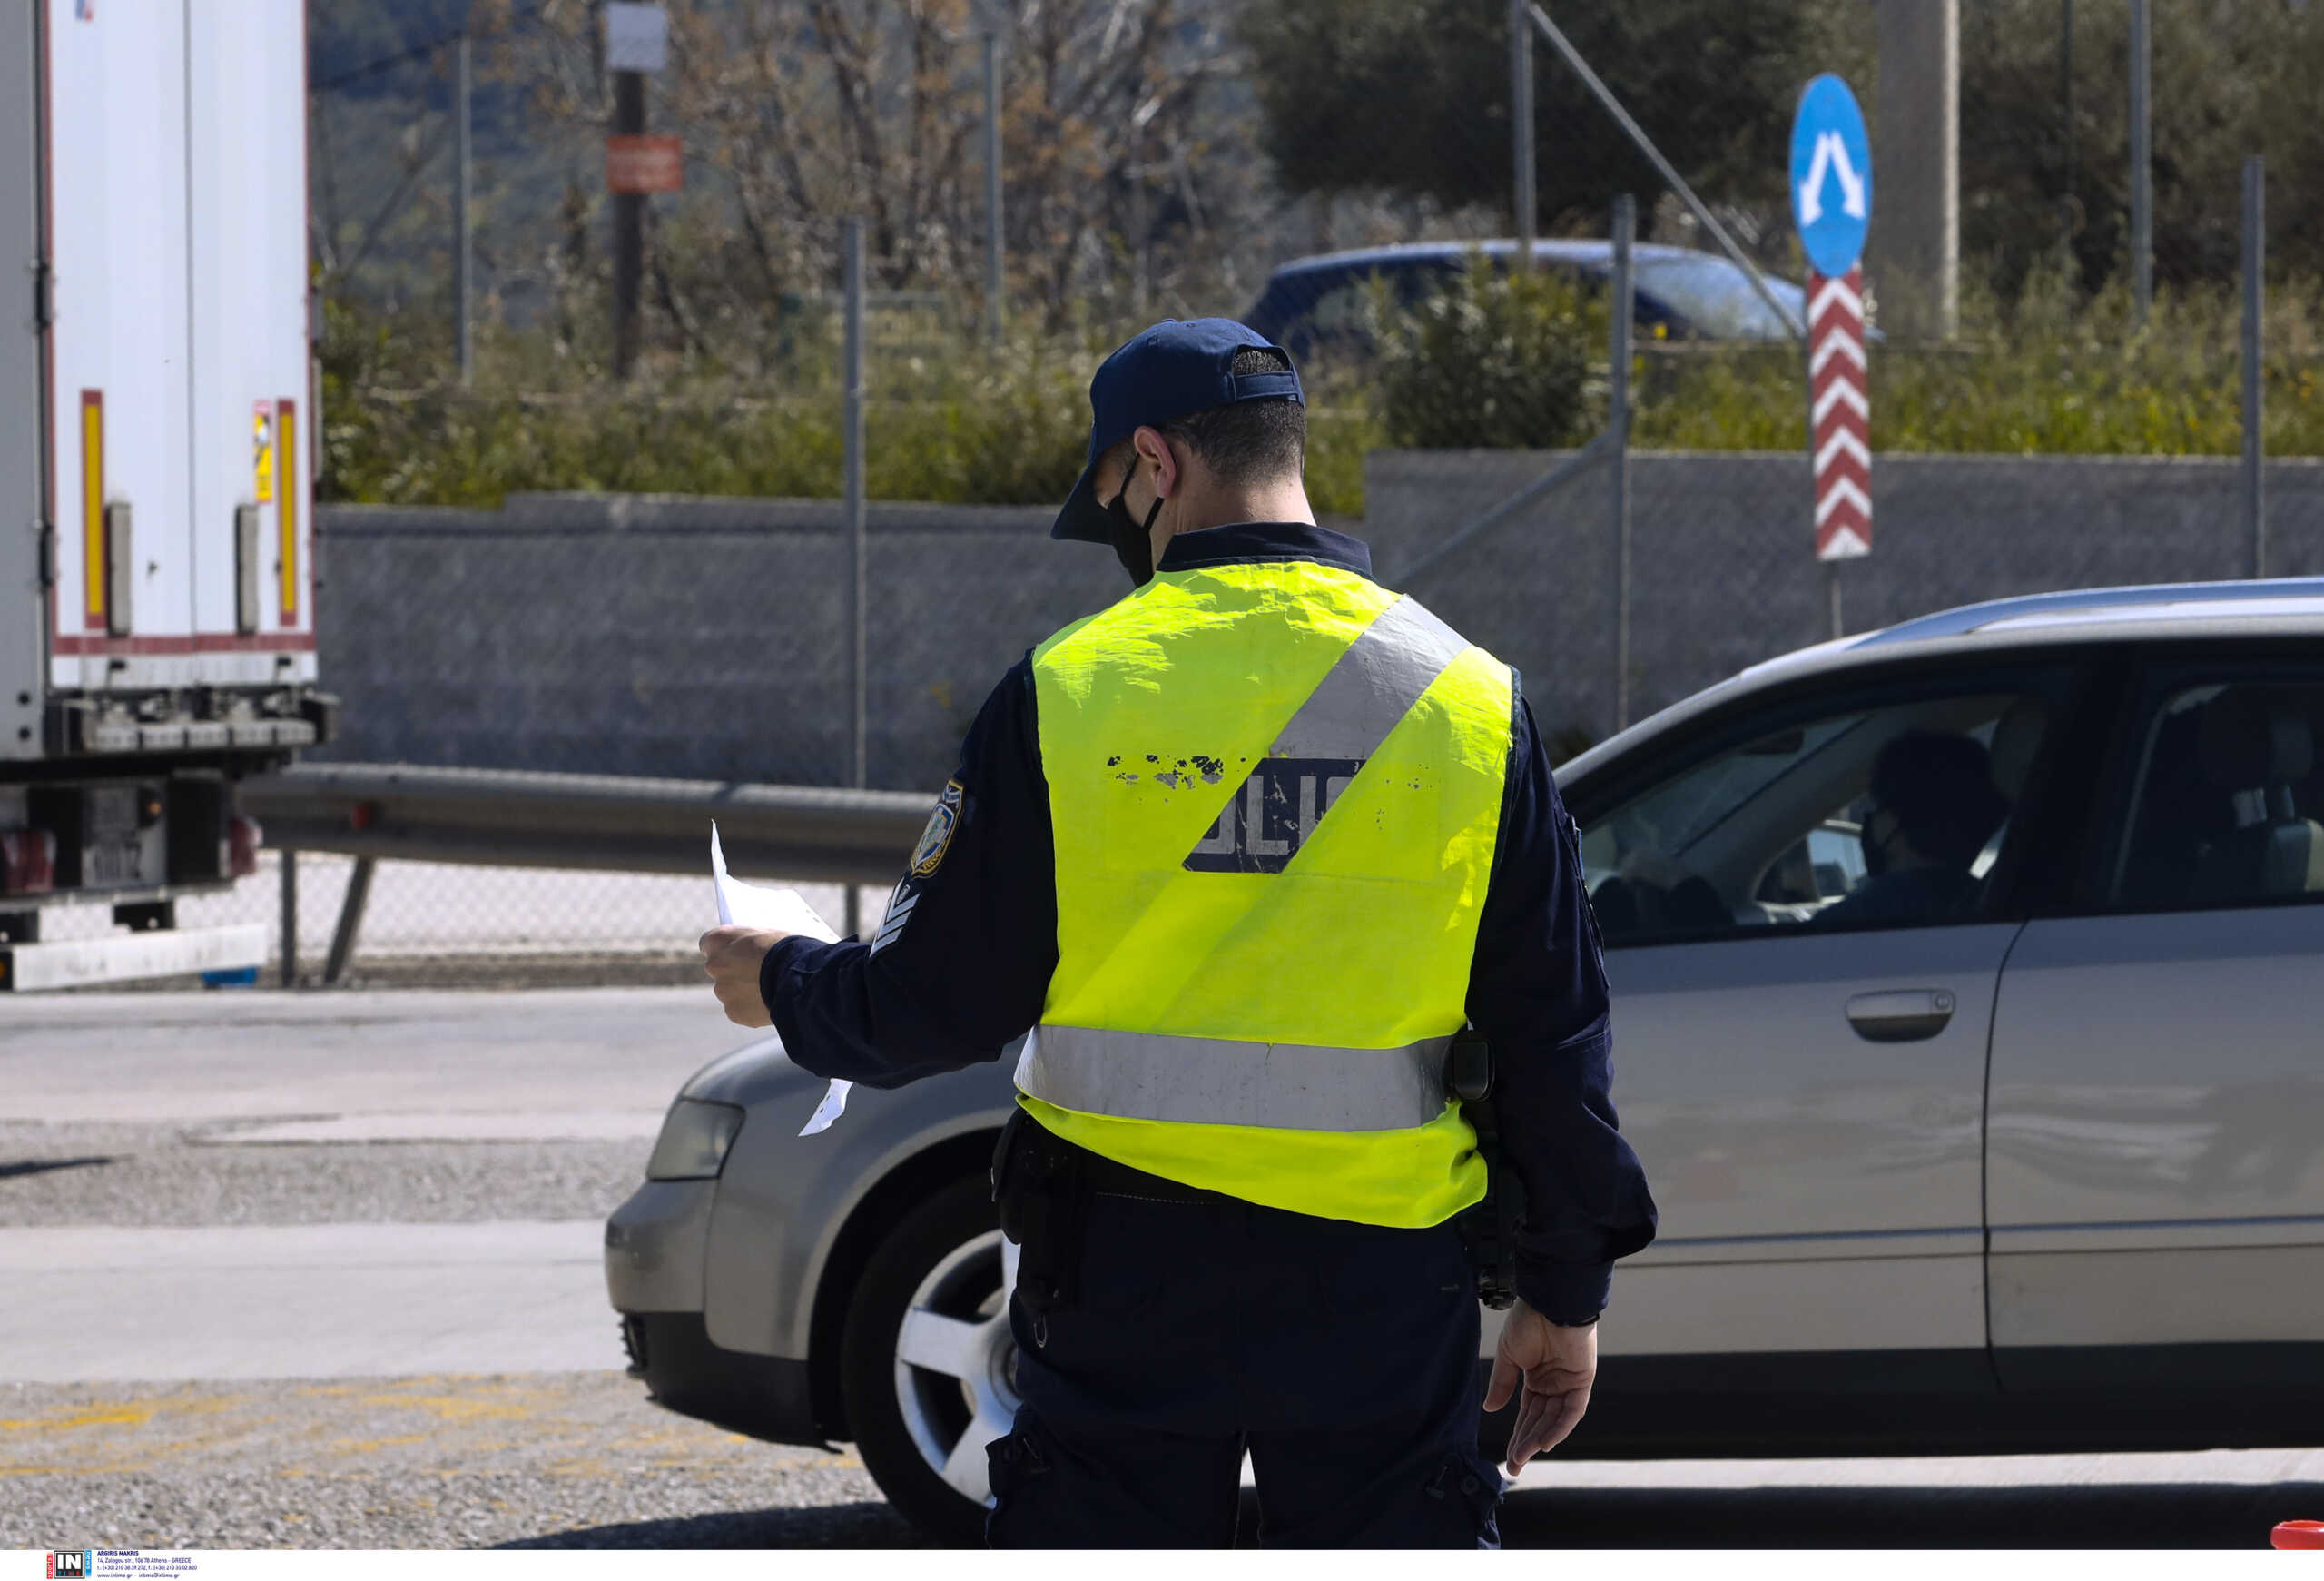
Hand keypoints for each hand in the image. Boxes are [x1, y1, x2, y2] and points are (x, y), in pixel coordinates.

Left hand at [699, 925, 787, 1027]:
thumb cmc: (786, 950)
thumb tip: (746, 950)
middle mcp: (714, 966)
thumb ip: (747, 943)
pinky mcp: (733, 1012)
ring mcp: (723, 991)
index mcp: (718, 941)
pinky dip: (751, 1008)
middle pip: (718, 969)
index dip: (724, 949)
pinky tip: (769, 1002)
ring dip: (743, 991)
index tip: (734, 952)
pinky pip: (740, 1009)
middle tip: (756, 973)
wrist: (799, 979)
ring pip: (730, 991)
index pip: (709, 943)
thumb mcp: (765, 934)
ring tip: (769, 989)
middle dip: (733, 971)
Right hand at [1483, 1300, 1596, 1474]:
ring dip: (1538, 1439)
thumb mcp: (1508, 1356)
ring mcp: (1568, 1384)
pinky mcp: (1582, 1381)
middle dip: (1525, 1444)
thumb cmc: (1527, 1322)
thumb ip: (1502, 1383)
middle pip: (1539, 1421)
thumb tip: (1490, 1409)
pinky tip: (1545, 1442)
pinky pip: (1572, 1410)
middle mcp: (1553, 1384)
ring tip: (1521, 1458)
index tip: (1508, 1458)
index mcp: (1535, 1378)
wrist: (1549, 1302)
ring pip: (1554, 1420)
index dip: (1517, 1436)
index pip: (1527, 1414)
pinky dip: (1560, 1427)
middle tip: (1514, 1467)